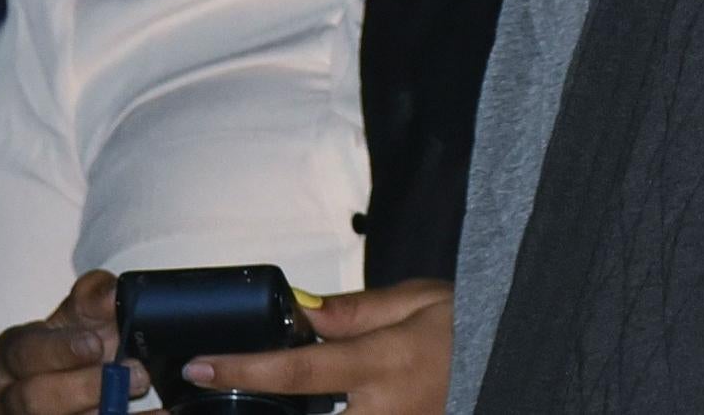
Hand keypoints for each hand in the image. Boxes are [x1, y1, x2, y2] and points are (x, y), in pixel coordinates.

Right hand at [0, 270, 149, 414]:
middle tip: (133, 373)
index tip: (95, 345)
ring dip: (103, 412)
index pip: (25, 352)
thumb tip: (111, 293)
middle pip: (34, 398)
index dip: (60, 350)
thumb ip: (93, 297)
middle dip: (85, 387)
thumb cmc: (74, 344)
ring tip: (141, 392)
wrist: (84, 376)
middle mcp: (12, 395)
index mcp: (13, 354)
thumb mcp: (81, 314)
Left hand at [183, 279, 452, 414]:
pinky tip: (269, 414)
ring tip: (227, 409)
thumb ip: (359, 311)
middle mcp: (380, 413)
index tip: (201, 367)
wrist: (515, 360)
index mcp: (384, 364)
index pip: (302, 371)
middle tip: (188, 409)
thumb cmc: (470, 329)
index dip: (246, 369)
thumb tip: (304, 316)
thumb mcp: (422, 300)